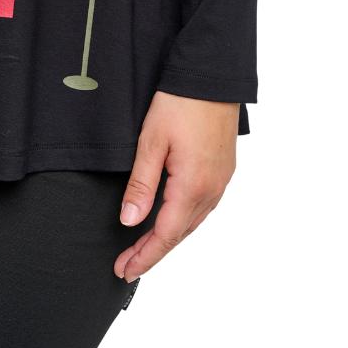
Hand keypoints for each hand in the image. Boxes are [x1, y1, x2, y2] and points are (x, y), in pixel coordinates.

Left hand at [114, 92, 238, 282]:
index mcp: (192, 186)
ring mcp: (221, 180)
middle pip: (179, 234)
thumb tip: (129, 220)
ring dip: (168, 238)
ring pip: (192, 222)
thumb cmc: (181, 103)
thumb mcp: (151, 142)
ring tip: (144, 248)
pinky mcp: (223, 170)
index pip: (165, 235)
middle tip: (127, 266)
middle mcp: (211, 189)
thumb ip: (141, 184)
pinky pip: (202, 207)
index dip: (143, 256)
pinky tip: (171, 219)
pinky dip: (183, 221)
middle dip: (152, 252)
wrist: (211, 77)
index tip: (124, 270)